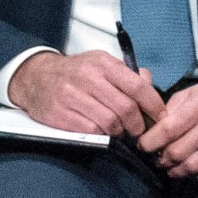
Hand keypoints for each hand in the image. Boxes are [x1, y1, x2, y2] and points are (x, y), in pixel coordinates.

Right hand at [6, 49, 166, 136]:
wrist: (36, 77)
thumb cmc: (77, 72)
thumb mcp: (102, 63)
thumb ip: (128, 74)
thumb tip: (150, 85)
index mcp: (104, 64)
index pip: (137, 86)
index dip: (153, 104)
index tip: (160, 116)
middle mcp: (88, 78)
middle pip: (125, 108)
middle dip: (137, 123)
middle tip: (140, 130)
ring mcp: (72, 96)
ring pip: (109, 122)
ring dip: (119, 131)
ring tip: (120, 130)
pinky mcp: (59, 114)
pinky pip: (89, 130)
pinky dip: (101, 134)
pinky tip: (102, 131)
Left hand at [137, 78, 197, 183]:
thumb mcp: (191, 93)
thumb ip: (169, 109)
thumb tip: (151, 130)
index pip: (167, 130)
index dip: (149, 142)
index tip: (144, 145)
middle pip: (177, 152)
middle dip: (162, 158)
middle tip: (160, 157)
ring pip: (193, 166)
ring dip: (177, 171)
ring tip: (173, 166)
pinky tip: (195, 170)